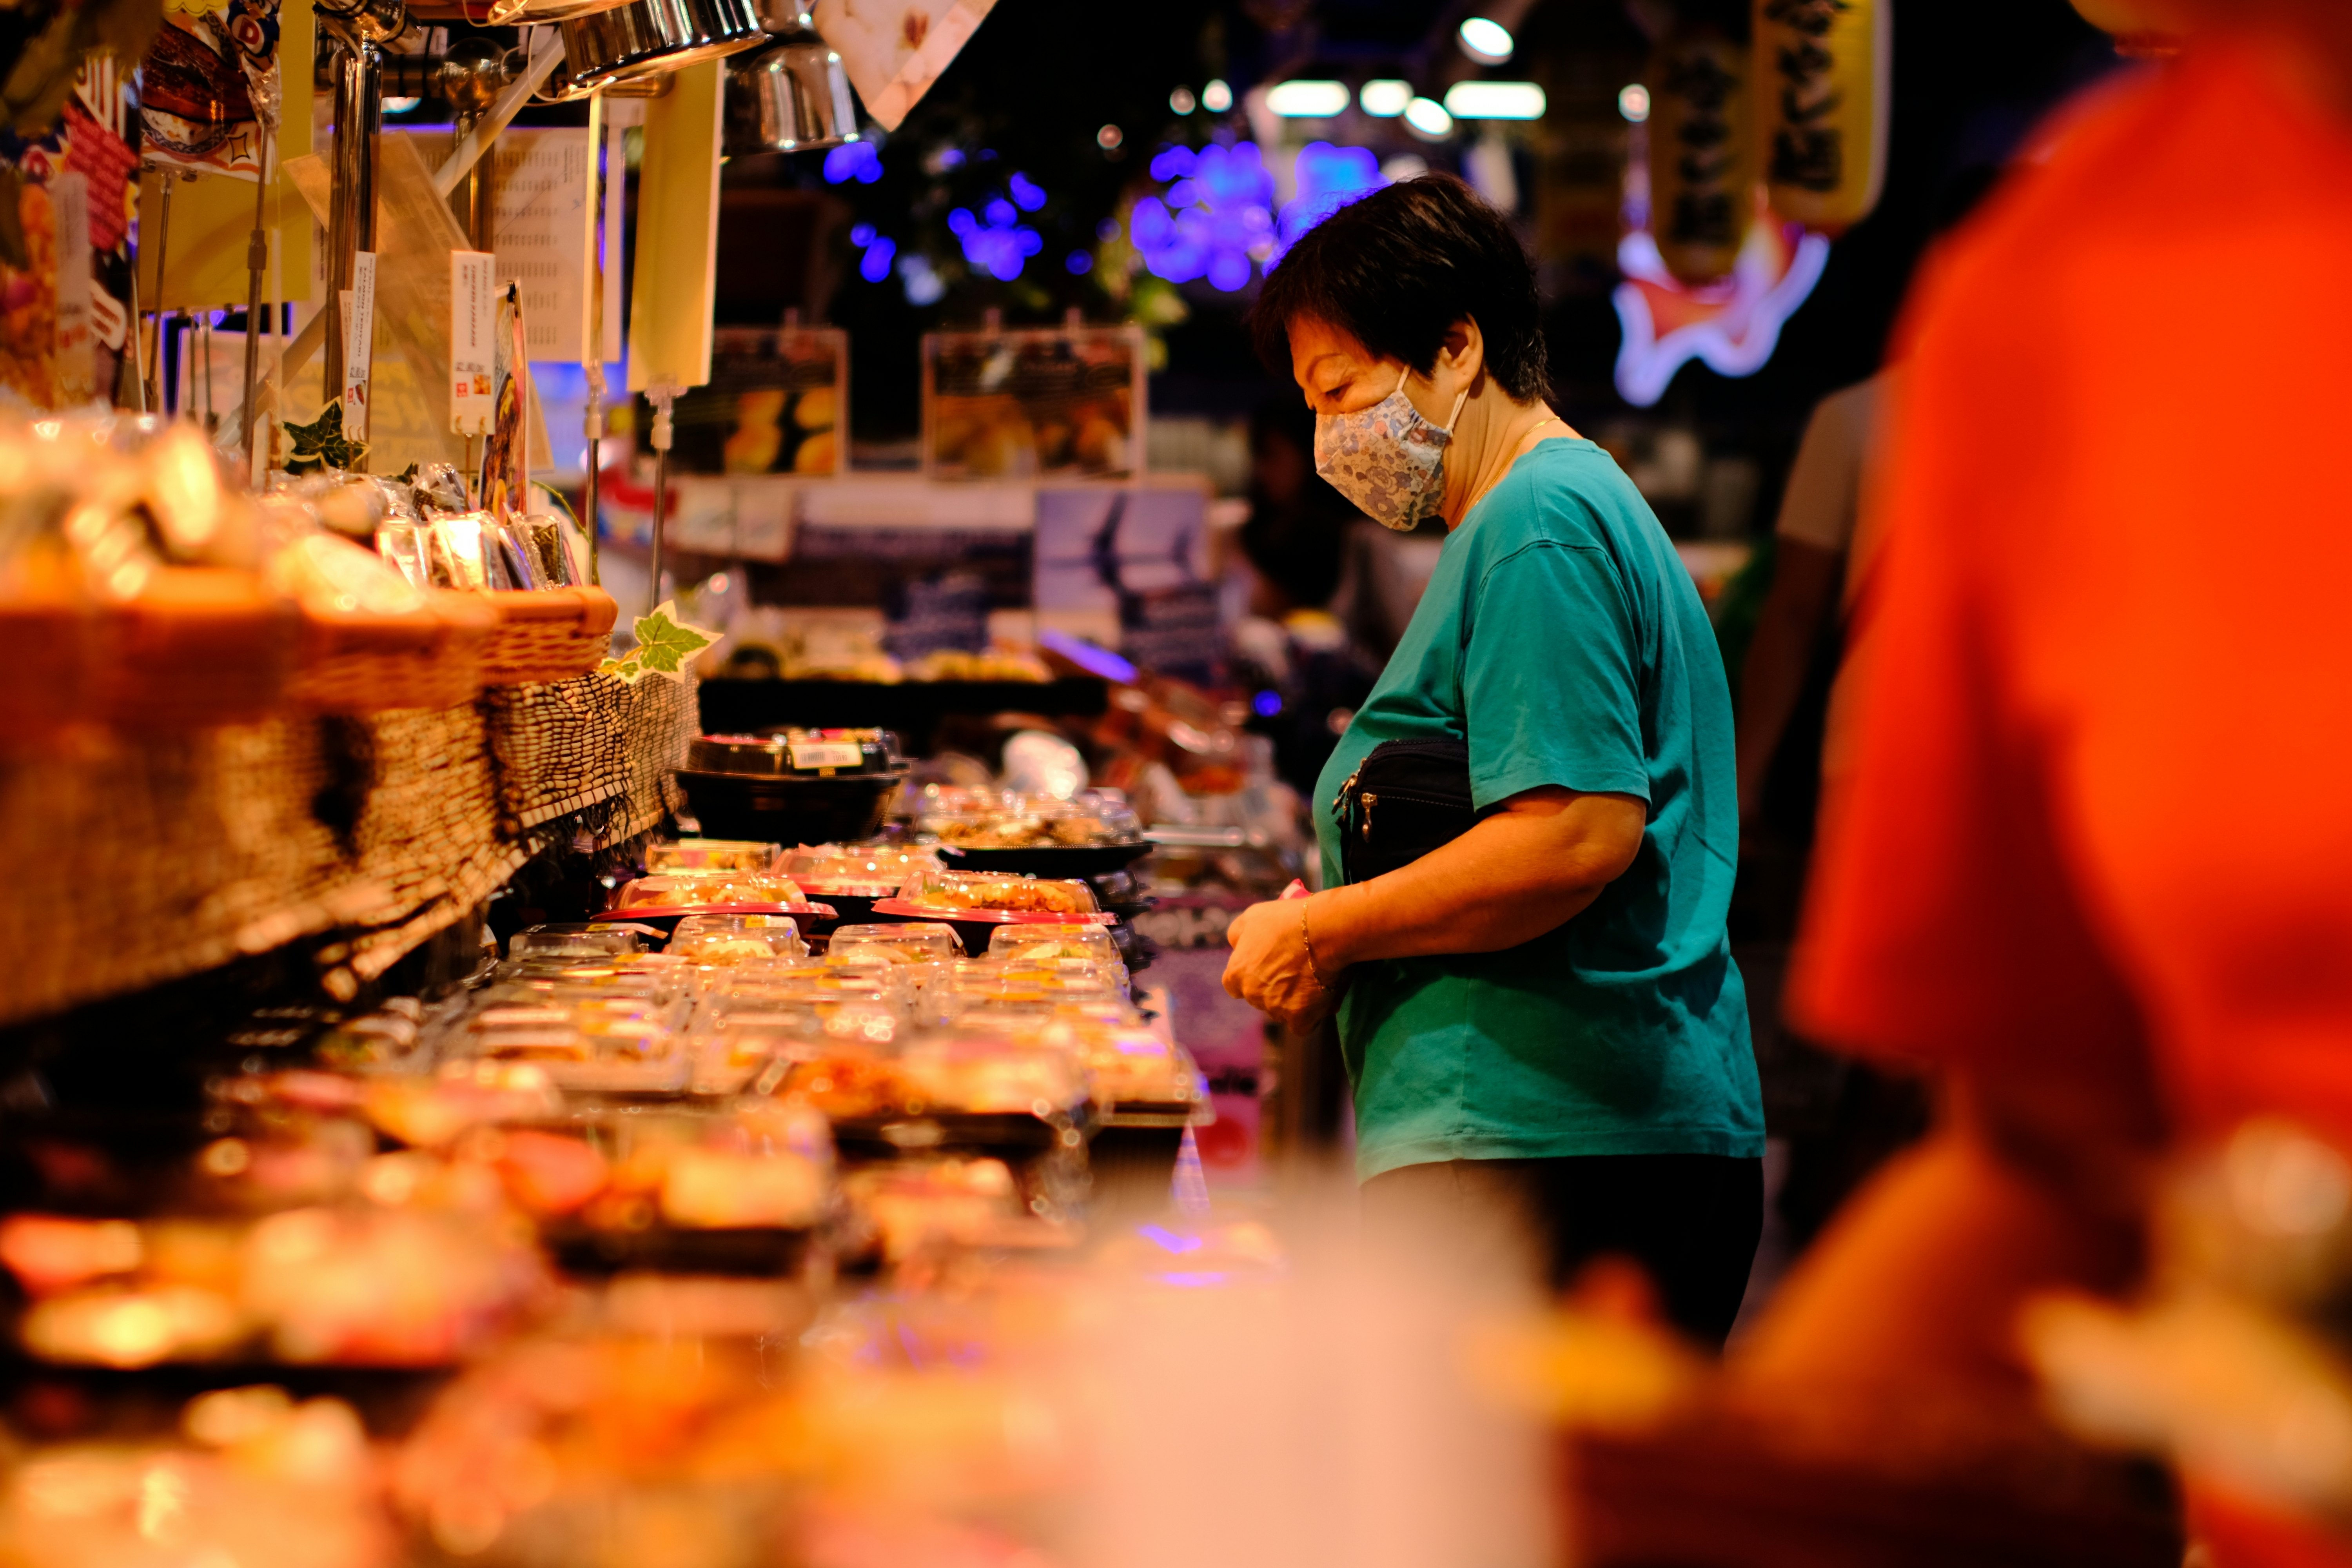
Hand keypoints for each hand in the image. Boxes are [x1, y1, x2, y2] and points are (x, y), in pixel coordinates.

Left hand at [1222, 896, 1338, 1029]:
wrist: (1320, 931)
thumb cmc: (1287, 920)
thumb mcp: (1251, 917)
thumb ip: (1237, 935)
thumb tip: (1236, 946)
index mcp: (1236, 973)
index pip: (1234, 985)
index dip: (1251, 977)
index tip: (1267, 968)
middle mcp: (1251, 994)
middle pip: (1260, 999)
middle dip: (1273, 990)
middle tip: (1296, 971)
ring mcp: (1274, 1008)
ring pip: (1281, 1012)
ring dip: (1293, 1002)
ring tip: (1313, 980)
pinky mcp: (1298, 1018)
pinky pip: (1302, 1025)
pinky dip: (1310, 1016)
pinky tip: (1321, 998)